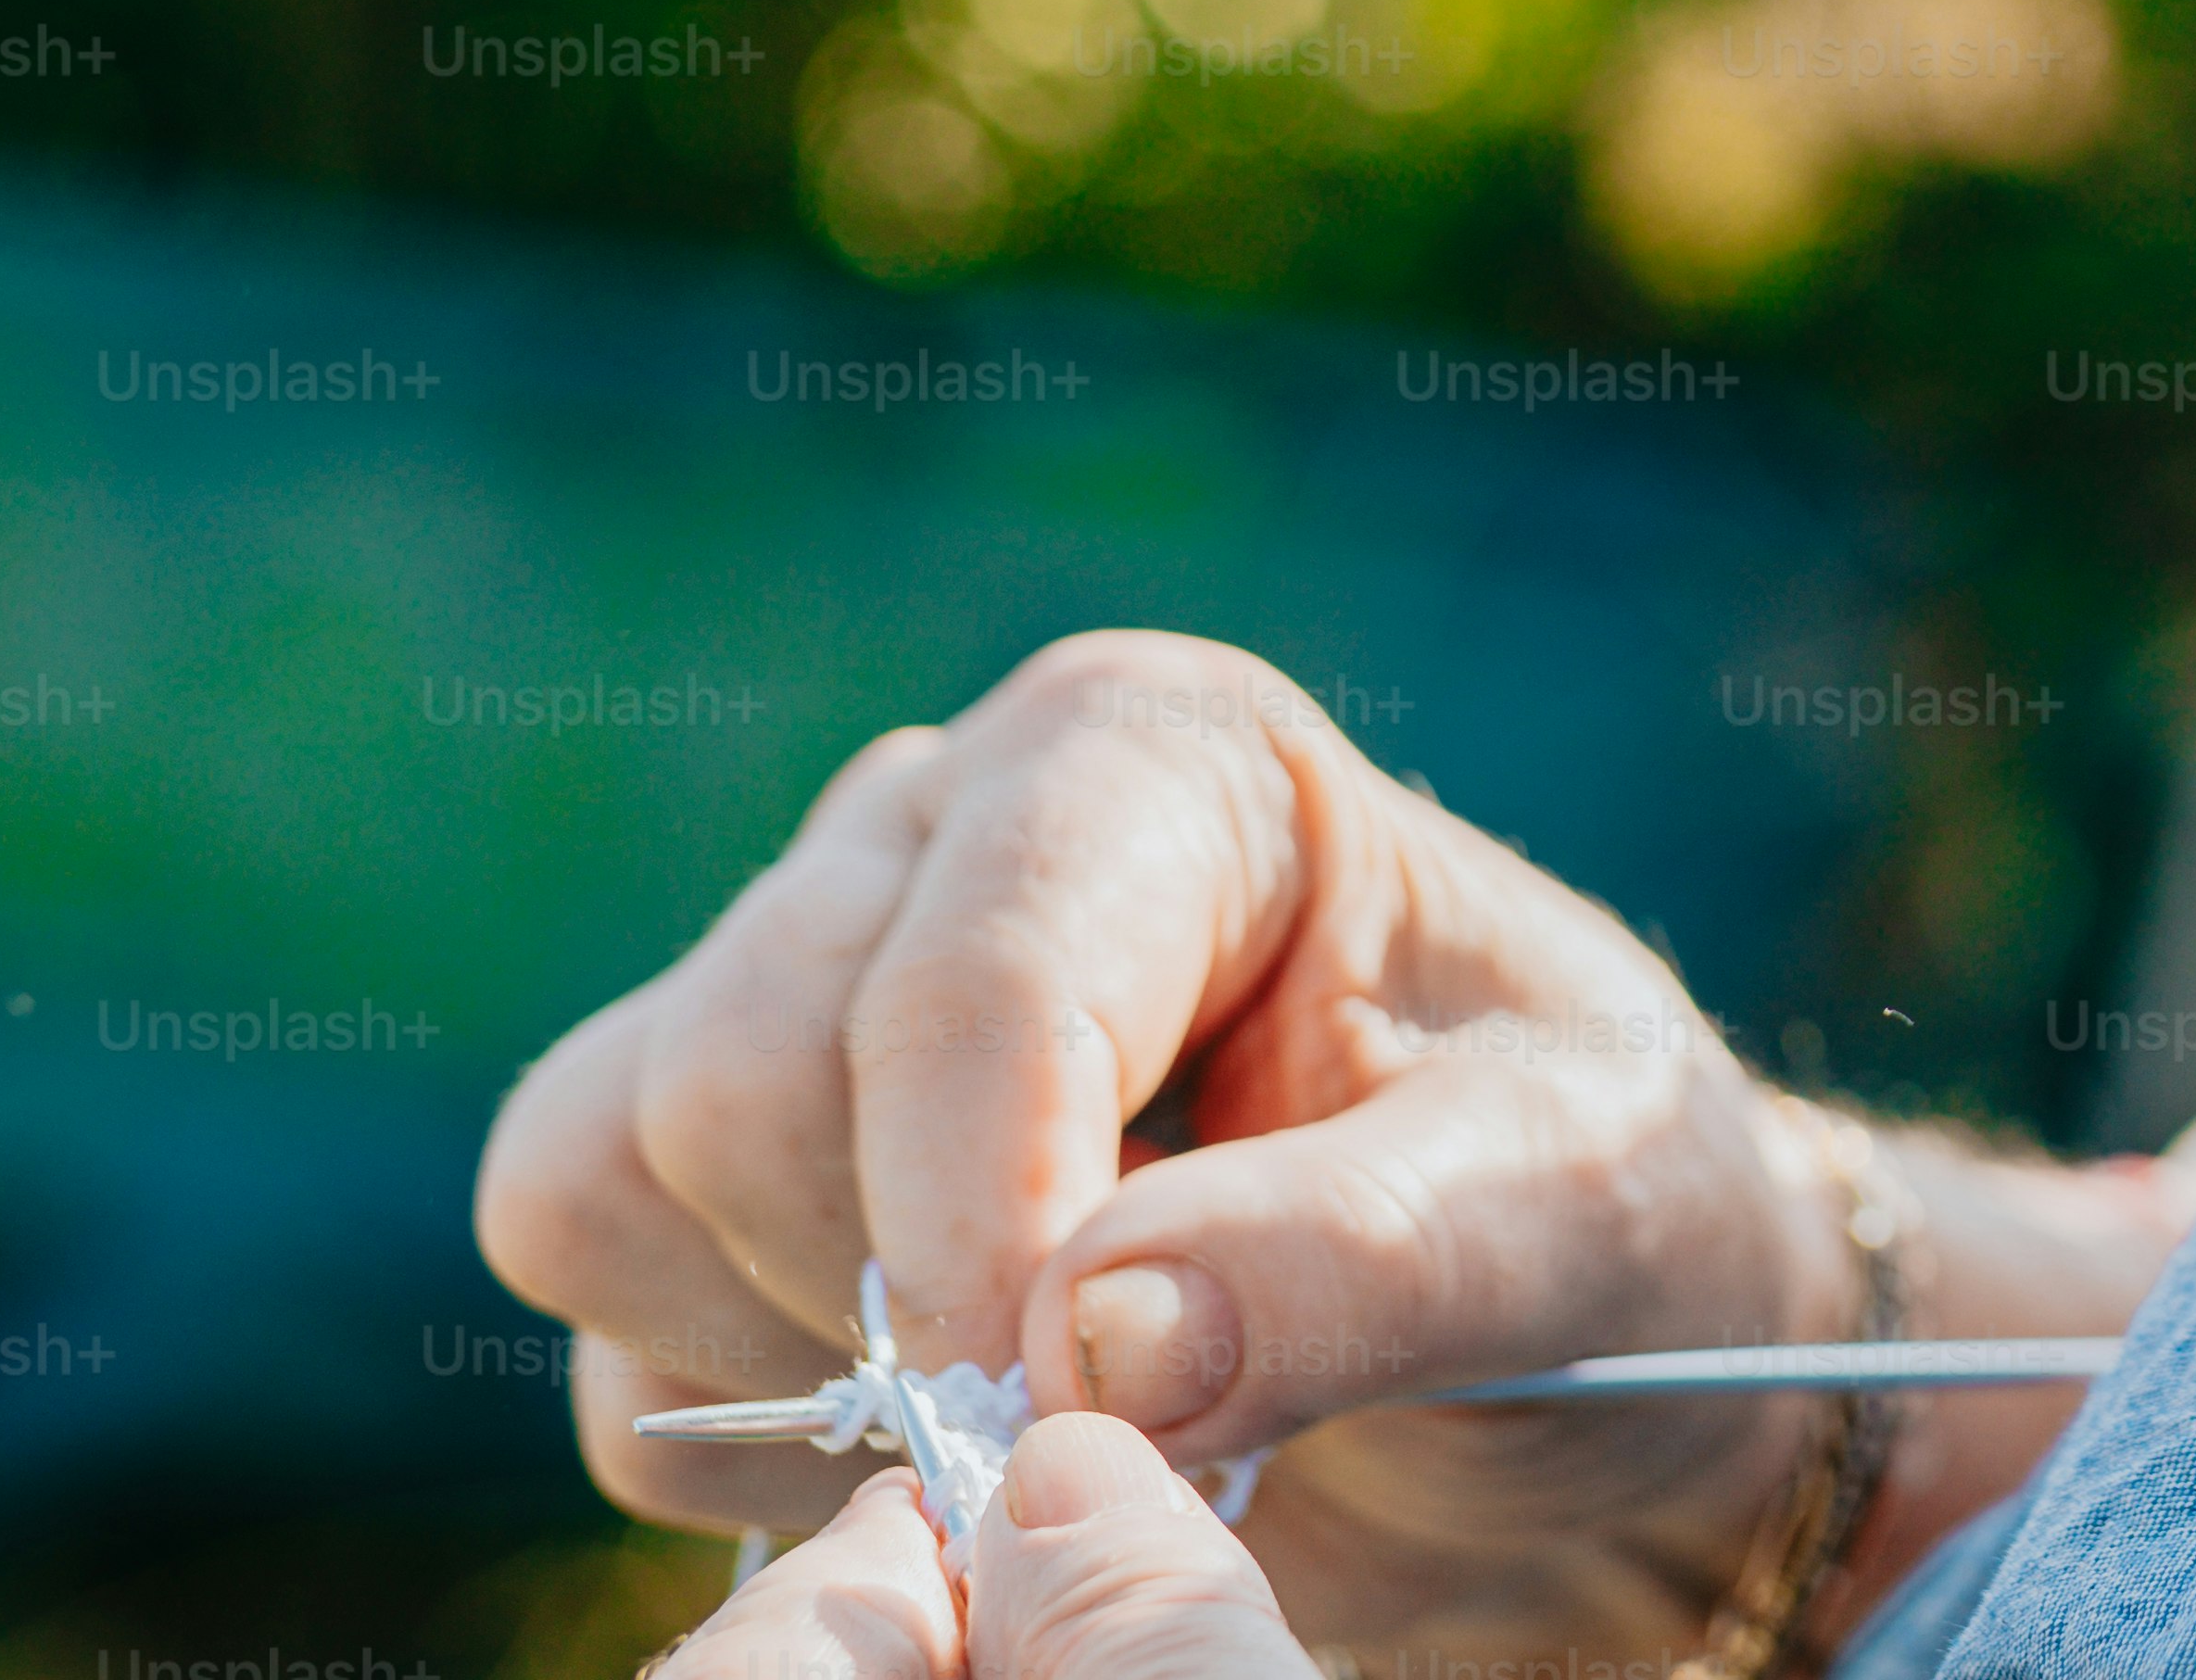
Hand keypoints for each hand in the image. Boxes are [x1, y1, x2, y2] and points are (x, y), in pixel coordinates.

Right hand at [489, 632, 1888, 1656]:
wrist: (1552, 1353)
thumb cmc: (1592, 1217)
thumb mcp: (1574, 1211)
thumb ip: (1363, 1258)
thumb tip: (1093, 1339)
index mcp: (1162, 760)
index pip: (972, 972)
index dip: (984, 1215)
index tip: (1086, 1404)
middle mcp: (942, 831)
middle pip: (743, 1074)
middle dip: (910, 1295)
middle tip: (1132, 1403)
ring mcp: (798, 990)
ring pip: (610, 1175)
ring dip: (804, 1355)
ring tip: (1057, 1400)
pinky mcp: (717, 1177)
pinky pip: (603, 1326)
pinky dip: (743, 1435)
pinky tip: (955, 1435)